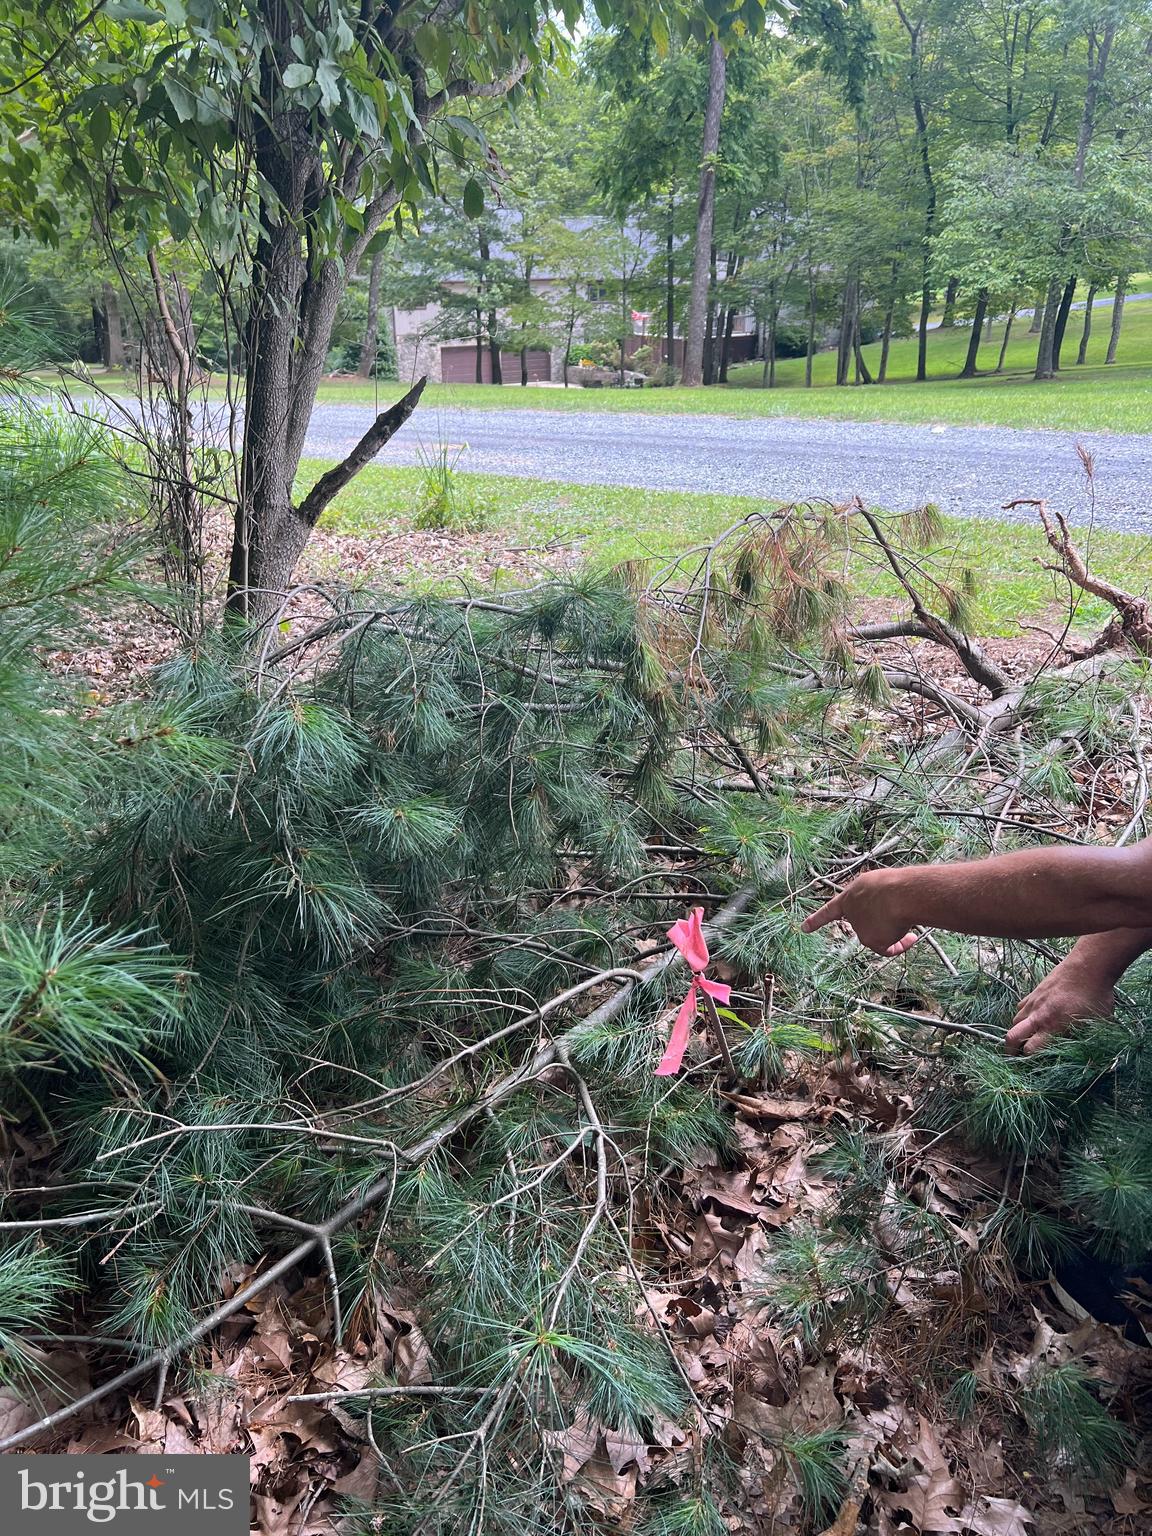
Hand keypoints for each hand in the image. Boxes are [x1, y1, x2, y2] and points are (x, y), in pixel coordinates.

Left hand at [802, 871, 920, 956]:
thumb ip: (876, 898)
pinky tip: (911, 938)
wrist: (900, 894)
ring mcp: (860, 928)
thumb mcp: (880, 884)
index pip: (830, 910)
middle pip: (868, 923)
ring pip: (881, 934)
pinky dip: (900, 946)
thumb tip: (887, 915)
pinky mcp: (872, 940)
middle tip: (899, 913)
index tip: (804, 928)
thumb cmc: (893, 884)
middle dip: (883, 921)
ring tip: (906, 916)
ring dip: (896, 929)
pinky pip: (888, 949)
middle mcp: (852, 914)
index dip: (817, 919)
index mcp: (850, 896)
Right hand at [1005, 957, 1115, 1055]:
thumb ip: (1087, 1038)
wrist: (1089, 967)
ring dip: (1016, 1032)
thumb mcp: (1098, 1023)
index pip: (1030, 1049)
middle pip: (1012, 1036)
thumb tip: (1089, 1050)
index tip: (1034, 1067)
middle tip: (1014, 1058)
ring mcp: (1034, 1003)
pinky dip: (1022, 1016)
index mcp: (1054, 1027)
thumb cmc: (1097, 996)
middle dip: (1010, 1050)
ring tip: (1023, 1040)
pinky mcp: (1034, 992)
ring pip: (1014, 1021)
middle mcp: (1039, 1016)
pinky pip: (1020, 1008)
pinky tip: (1031, 1019)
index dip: (1029, 1060)